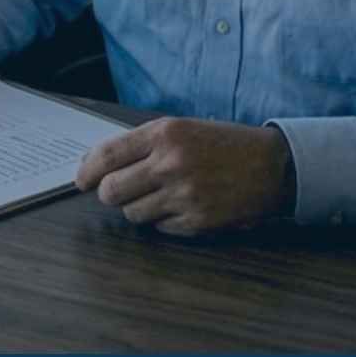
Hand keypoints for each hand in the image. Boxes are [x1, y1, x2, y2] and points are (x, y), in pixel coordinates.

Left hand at [74, 117, 295, 235]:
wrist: (274, 166)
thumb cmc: (224, 145)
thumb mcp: (183, 129)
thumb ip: (141, 144)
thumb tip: (95, 164)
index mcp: (165, 133)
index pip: (106, 155)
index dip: (87, 171)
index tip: (81, 179)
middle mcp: (170, 163)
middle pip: (111, 191)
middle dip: (110, 194)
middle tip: (121, 191)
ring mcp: (183, 194)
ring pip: (132, 213)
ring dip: (138, 207)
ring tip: (160, 196)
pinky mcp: (196, 221)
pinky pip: (159, 227)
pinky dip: (163, 220)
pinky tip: (182, 206)